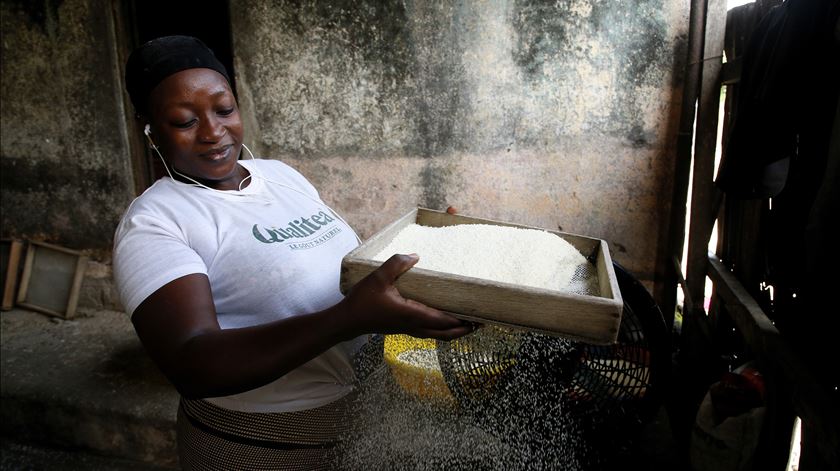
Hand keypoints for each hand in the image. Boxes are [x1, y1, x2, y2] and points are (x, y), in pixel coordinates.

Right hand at [340, 254, 474, 339]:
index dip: (462, 321)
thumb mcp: (378, 277)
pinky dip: (440, 329)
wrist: (347, 321)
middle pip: (445, 334)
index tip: (478, 318)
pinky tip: (441, 319)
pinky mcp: (403, 329)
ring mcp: (408, 329)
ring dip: (453, 331)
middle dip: (464, 331)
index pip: (443, 321)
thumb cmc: (362, 302)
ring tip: (465, 323)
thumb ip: (396, 264)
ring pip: (437, 335)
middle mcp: (413, 325)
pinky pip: (428, 332)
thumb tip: (414, 255)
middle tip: (479, 323)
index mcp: (412, 315)